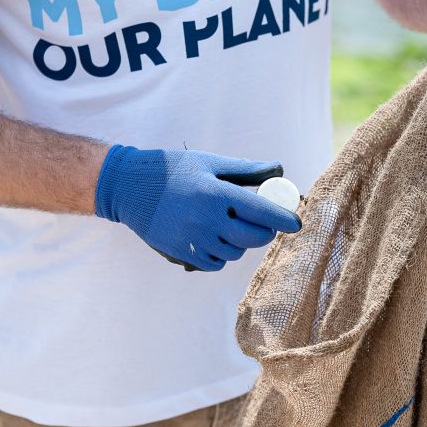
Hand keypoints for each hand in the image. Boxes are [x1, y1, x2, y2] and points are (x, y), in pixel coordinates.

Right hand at [94, 146, 301, 271]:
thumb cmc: (174, 170)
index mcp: (216, 193)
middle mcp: (207, 219)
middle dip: (265, 232)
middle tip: (265, 224)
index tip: (297, 223)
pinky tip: (214, 239)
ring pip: (234, 252)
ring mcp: (193, 239)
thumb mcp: (210, 163)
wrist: (129, 187)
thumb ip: (245, 170)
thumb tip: (278, 169)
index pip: (261, 211)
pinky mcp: (181, 252)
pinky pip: (214, 263)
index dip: (282, 218)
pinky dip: (220, 255)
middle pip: (252, 238)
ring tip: (230, 227)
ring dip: (240, 243)